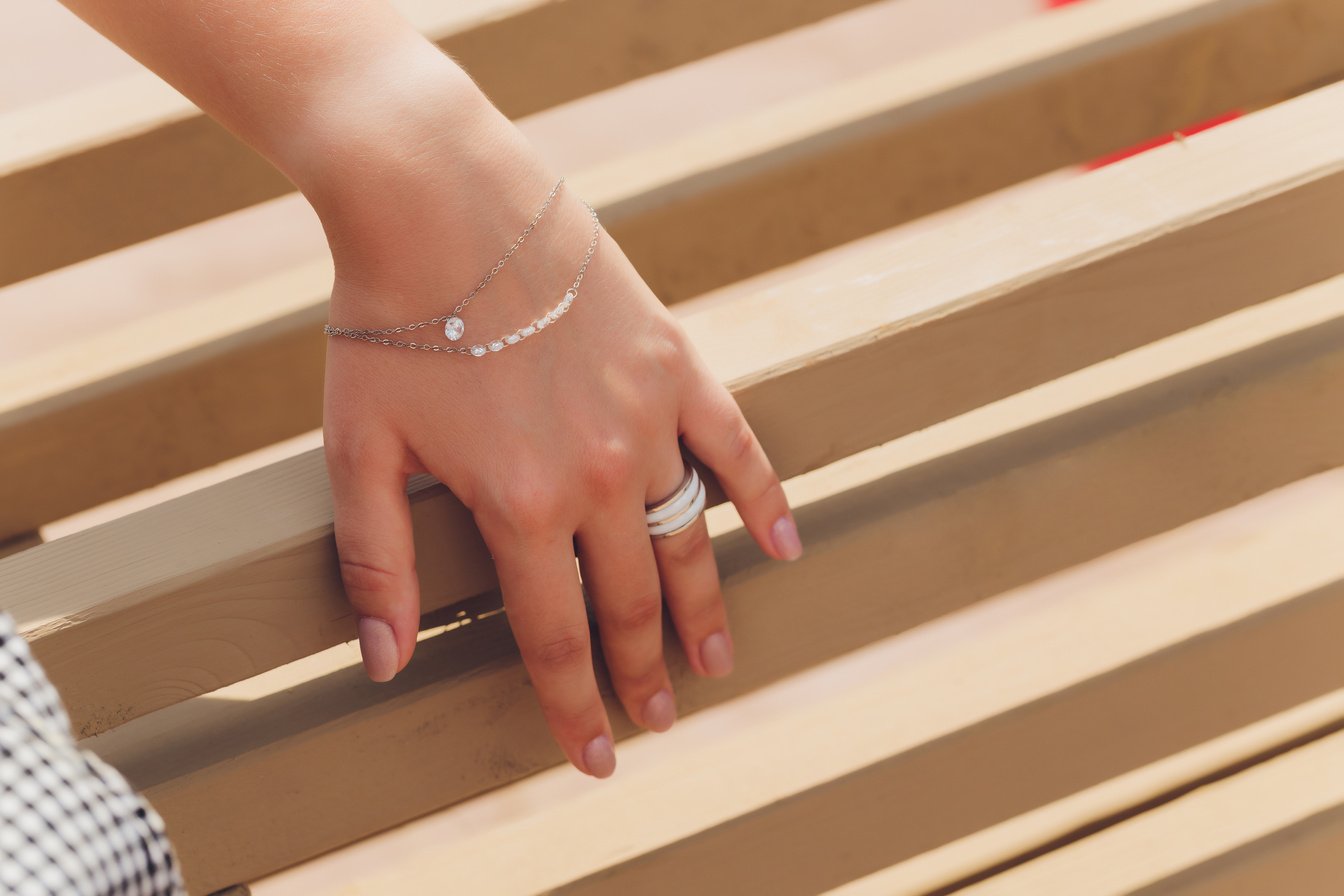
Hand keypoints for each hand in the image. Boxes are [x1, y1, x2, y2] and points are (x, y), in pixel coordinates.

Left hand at [315, 67, 802, 778]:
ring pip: (686, 539)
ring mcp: (647, 418)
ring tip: (718, 660)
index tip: (596, 756)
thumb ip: (378, 562)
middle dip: (644, 672)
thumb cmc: (390, 322)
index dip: (576, 706)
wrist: (440, 198)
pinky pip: (736, 447)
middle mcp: (596, 473)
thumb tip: (384, 663)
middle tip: (659, 720)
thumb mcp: (359, 448)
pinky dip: (764, 500)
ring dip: (704, 608)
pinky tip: (784, 545)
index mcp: (519, 503)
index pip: (556, 635)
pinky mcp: (675, 364)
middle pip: (629, 600)